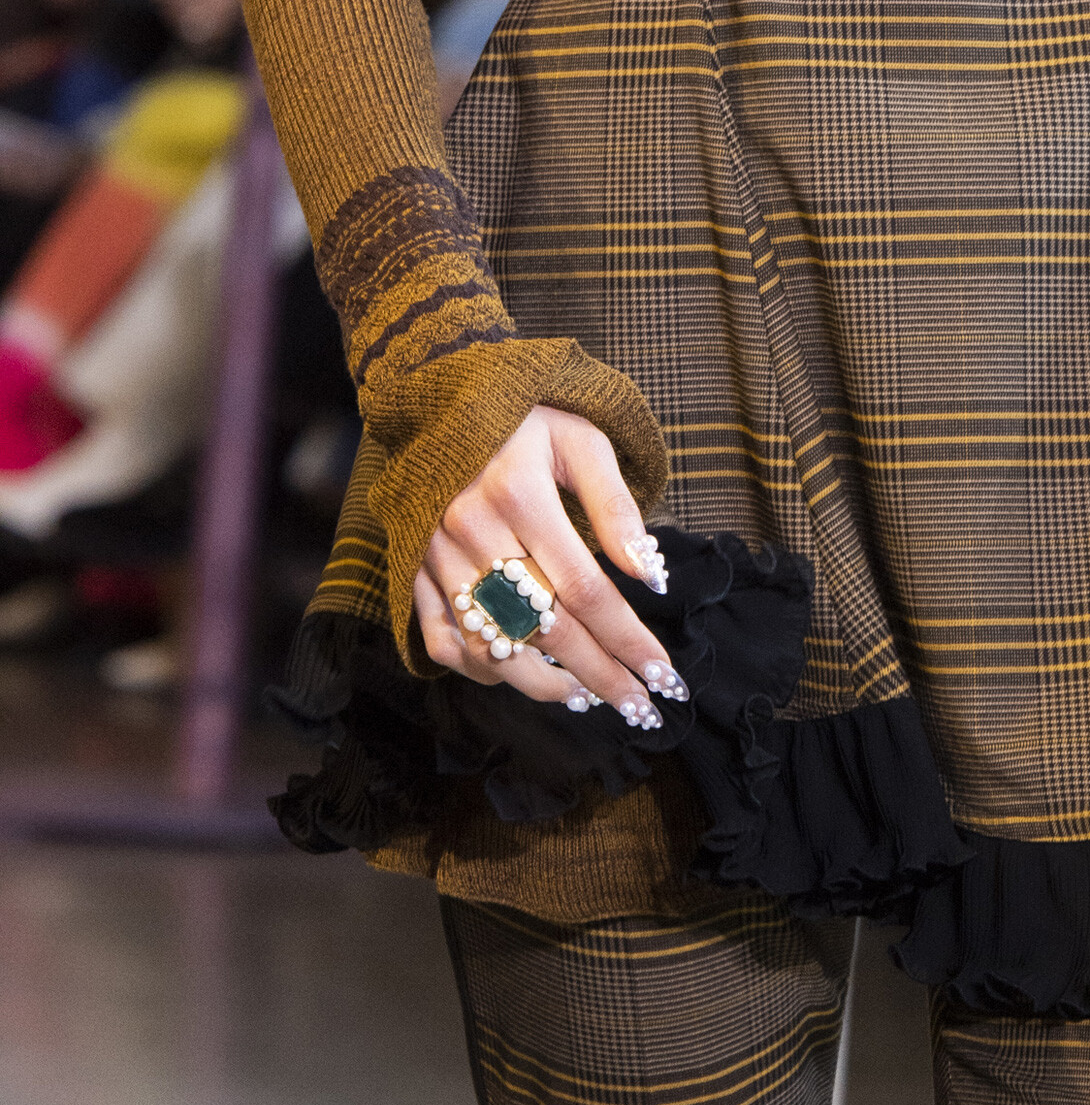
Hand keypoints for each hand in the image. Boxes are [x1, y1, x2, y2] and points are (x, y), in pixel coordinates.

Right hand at [412, 404, 681, 721]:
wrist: (438, 398)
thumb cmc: (524, 417)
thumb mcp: (581, 440)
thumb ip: (615, 505)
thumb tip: (651, 574)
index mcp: (519, 496)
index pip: (585, 589)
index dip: (627, 639)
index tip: (663, 674)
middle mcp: (472, 532)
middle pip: (545, 627)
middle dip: (599, 674)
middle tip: (639, 707)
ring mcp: (435, 557)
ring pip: (492, 645)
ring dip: (544, 683)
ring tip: (589, 695)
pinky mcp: (412, 571)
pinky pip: (441, 641)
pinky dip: (481, 670)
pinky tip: (521, 673)